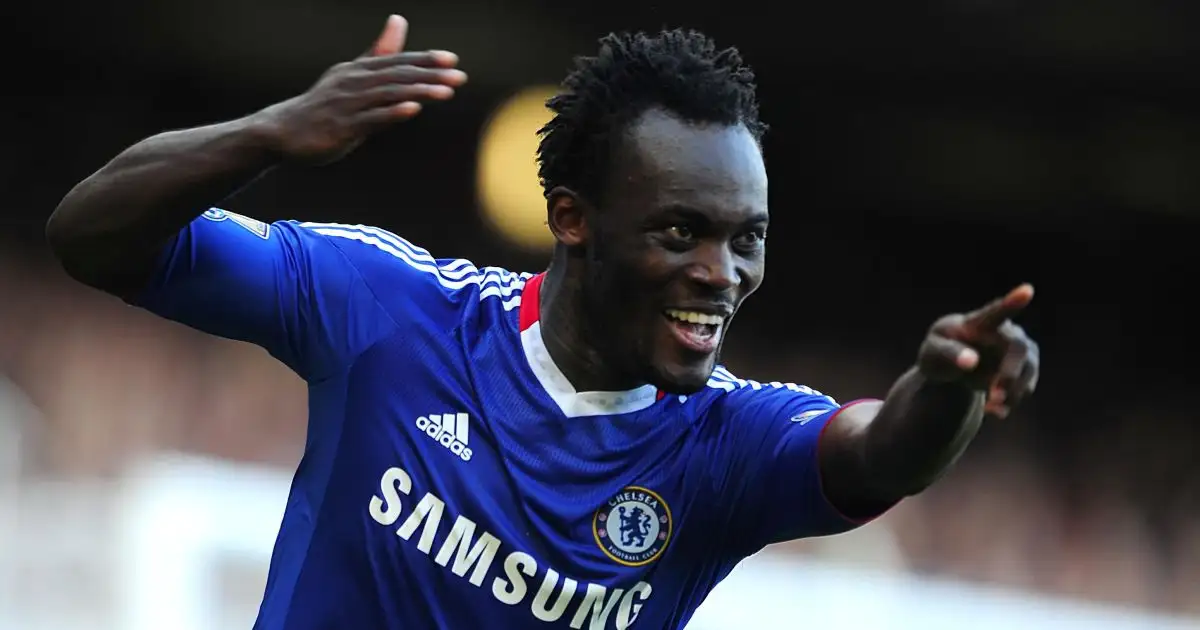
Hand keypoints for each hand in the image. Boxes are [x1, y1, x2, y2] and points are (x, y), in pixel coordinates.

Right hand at [254, 15, 466, 163]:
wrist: (284, 131)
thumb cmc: (324, 106)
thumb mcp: (352, 76)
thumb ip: (378, 53)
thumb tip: (399, 20)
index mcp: (358, 70)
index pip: (397, 61)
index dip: (425, 60)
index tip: (452, 60)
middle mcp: (354, 82)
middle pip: (397, 75)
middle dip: (430, 75)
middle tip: (460, 77)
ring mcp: (348, 104)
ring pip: (388, 94)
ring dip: (418, 91)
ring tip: (445, 92)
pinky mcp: (342, 127)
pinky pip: (372, 119)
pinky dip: (393, 113)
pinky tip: (412, 110)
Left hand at [916, 284, 1039, 417]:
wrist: (951, 369)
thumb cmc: (939, 352)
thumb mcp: (932, 353)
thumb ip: (949, 353)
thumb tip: (972, 362)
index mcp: (980, 322)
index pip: (998, 311)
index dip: (1013, 301)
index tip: (1027, 290)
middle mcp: (1006, 332)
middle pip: (1019, 348)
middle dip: (1010, 374)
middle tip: (995, 396)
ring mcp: (1020, 350)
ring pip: (1028, 371)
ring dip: (1013, 393)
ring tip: (991, 408)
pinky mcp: (1026, 369)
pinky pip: (1025, 388)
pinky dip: (1011, 402)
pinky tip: (993, 409)